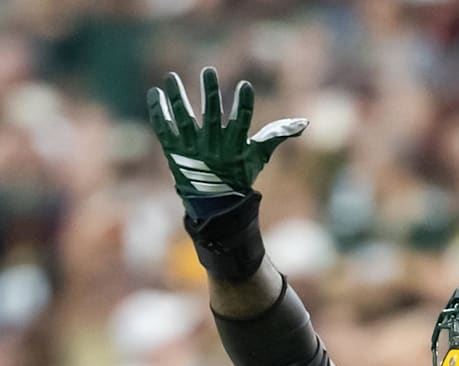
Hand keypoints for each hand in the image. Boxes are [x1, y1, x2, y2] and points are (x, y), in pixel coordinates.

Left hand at [146, 67, 307, 217]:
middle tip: (208, 70)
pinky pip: (164, 129)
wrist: (213, 203)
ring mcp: (190, 150)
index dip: (244, 105)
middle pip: (211, 117)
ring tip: (171, 77)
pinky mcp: (173, 151)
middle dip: (210, 93)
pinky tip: (155, 93)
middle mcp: (212, 147)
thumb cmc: (238, 175)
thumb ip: (277, 135)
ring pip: (182, 119)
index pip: (242, 123)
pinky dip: (158, 112)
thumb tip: (304, 123)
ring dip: (177, 98)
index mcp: (235, 147)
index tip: (245, 85)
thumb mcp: (259, 156)